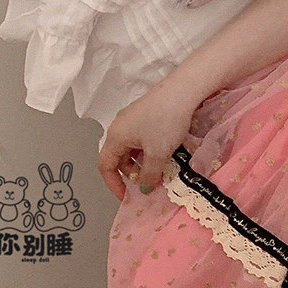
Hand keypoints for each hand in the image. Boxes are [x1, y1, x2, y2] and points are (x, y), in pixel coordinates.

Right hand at [97, 79, 198, 202]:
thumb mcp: (158, 154)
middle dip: (131, 173)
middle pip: (118, 157)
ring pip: (131, 149)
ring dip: (142, 163)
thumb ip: (150, 175)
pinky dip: (149, 151)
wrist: (182, 91)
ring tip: (160, 170)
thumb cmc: (166, 121)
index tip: (126, 196)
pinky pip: (141, 139)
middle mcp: (119, 127)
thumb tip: (145, 188)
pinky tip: (165, 154)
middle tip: (149, 182)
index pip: (105, 165)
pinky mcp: (145, 115)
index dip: (113, 184)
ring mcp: (131, 120)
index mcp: (116, 136)